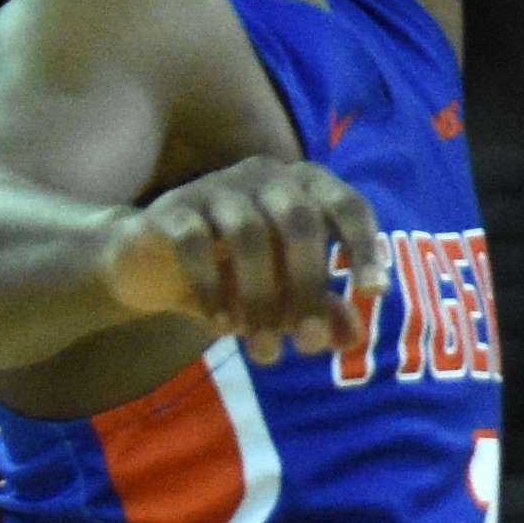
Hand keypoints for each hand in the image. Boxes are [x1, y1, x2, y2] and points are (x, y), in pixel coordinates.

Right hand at [99, 156, 383, 365]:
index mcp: (304, 186)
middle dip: (307, 287)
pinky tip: (220, 327)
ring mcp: (217, 186)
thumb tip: (353, 338)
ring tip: (262, 347)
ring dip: (260, 298)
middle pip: (299, 221)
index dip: (363, 246)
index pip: (347, 205)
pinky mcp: (174, 209)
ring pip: (249, 234)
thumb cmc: (234, 274)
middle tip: (307, 344)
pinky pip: (195, 243)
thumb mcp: (281, 296)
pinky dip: (212, 289)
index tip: (373, 293)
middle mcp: (266, 175)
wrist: (150, 265)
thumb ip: (319, 310)